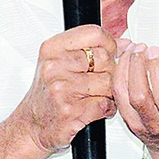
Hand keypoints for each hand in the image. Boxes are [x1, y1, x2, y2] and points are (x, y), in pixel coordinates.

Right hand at [10, 25, 117, 155]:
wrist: (32, 125)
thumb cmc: (47, 94)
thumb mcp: (60, 62)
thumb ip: (91, 48)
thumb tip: (126, 44)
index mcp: (52, 49)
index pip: (94, 33)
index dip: (110, 44)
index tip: (110, 52)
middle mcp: (55, 66)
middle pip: (105, 58)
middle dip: (110, 71)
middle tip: (101, 80)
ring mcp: (62, 89)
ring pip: (108, 83)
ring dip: (109, 92)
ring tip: (97, 95)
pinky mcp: (71, 111)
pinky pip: (106, 104)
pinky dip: (108, 108)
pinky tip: (97, 108)